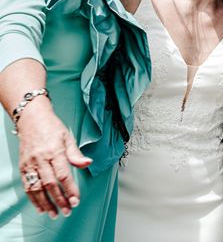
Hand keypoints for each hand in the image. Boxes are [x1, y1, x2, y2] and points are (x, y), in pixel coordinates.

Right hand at [17, 100, 91, 217]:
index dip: (70, 189)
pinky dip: (33, 198)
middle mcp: (41, 159)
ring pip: (37, 188)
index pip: (64, 175)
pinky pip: (27, 186)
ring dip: (46, 203)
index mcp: (55, 151)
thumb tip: (88, 163)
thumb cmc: (52, 127)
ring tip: (54, 214)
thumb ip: (76, 153)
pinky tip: (40, 207)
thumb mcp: (67, 137)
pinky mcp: (23, 167)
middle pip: (51, 184)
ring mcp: (30, 164)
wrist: (31, 119)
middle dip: (60, 200)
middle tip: (68, 211)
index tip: (76, 200)